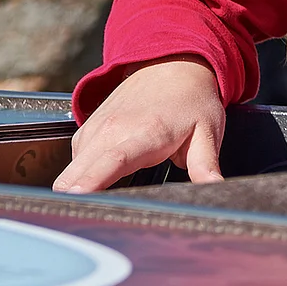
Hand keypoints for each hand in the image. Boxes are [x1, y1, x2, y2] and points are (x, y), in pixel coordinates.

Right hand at [53, 57, 226, 192]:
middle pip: (78, 172)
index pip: (113, 161)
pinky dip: (80, 176)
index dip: (92, 182)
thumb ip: (206, 165)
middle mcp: (113, 130)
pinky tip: (99, 182)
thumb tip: (215, 188)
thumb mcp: (208, 132)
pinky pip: (74, 162)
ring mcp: (96, 129)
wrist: (173, 64)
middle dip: (75, 199)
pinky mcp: (86, 130)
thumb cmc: (191, 100)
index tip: (77, 200)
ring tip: (95, 206)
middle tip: (89, 221)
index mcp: (145, 133)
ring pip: (70, 171)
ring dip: (76, 190)